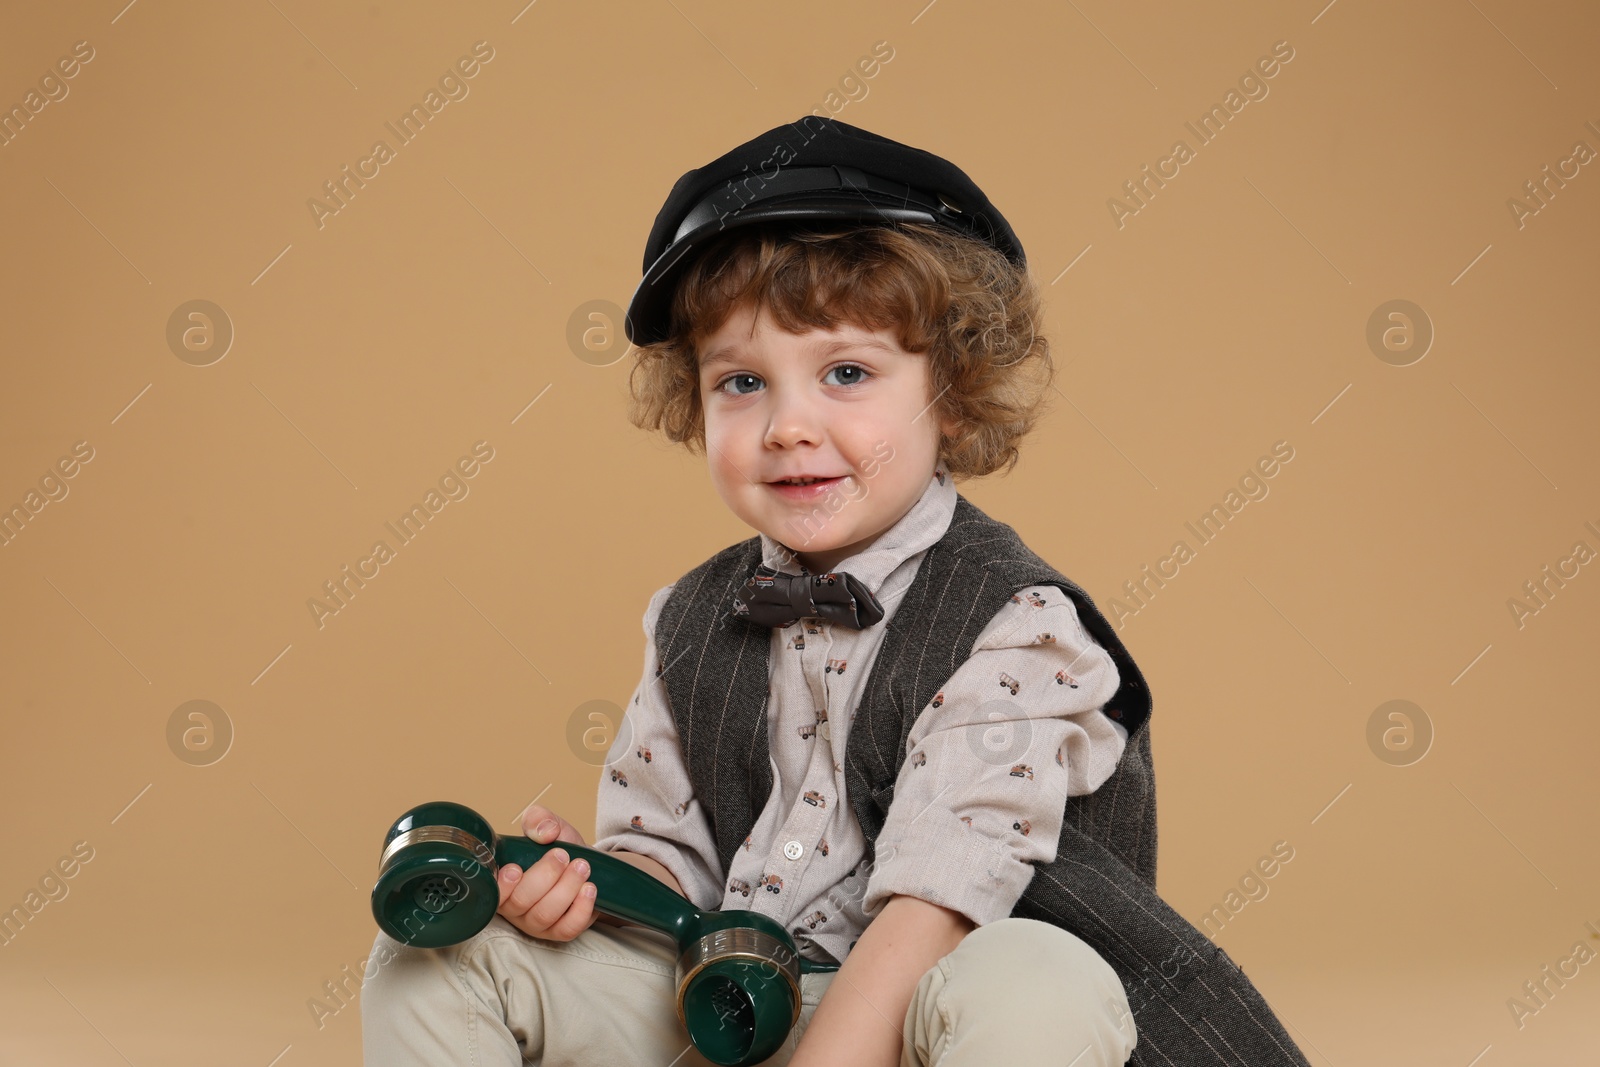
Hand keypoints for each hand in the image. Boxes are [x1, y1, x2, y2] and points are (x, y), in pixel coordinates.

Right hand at [495, 803, 599, 941]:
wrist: (585, 866)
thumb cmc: (559, 850)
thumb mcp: (548, 828)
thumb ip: (539, 820)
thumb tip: (544, 832)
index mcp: (502, 883)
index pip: (493, 892)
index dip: (502, 884)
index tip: (516, 867)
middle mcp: (514, 908)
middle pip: (521, 902)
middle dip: (545, 876)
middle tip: (562, 855)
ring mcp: (536, 924)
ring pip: (545, 914)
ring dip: (566, 888)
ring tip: (582, 866)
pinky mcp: (559, 932)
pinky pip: (567, 929)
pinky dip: (580, 908)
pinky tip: (589, 888)